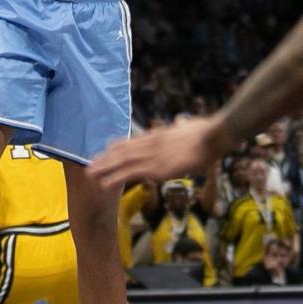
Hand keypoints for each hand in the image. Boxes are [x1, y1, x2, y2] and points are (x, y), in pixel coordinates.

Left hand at [90, 116, 217, 188]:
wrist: (213, 135)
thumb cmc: (207, 131)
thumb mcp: (189, 125)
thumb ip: (181, 125)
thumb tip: (181, 121)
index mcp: (157, 135)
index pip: (132, 140)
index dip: (117, 146)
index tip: (106, 148)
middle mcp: (150, 144)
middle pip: (122, 151)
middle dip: (106, 158)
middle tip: (90, 164)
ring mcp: (152, 156)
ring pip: (121, 162)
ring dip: (104, 168)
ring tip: (90, 173)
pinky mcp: (156, 168)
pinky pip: (131, 173)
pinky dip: (115, 177)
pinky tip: (105, 183)